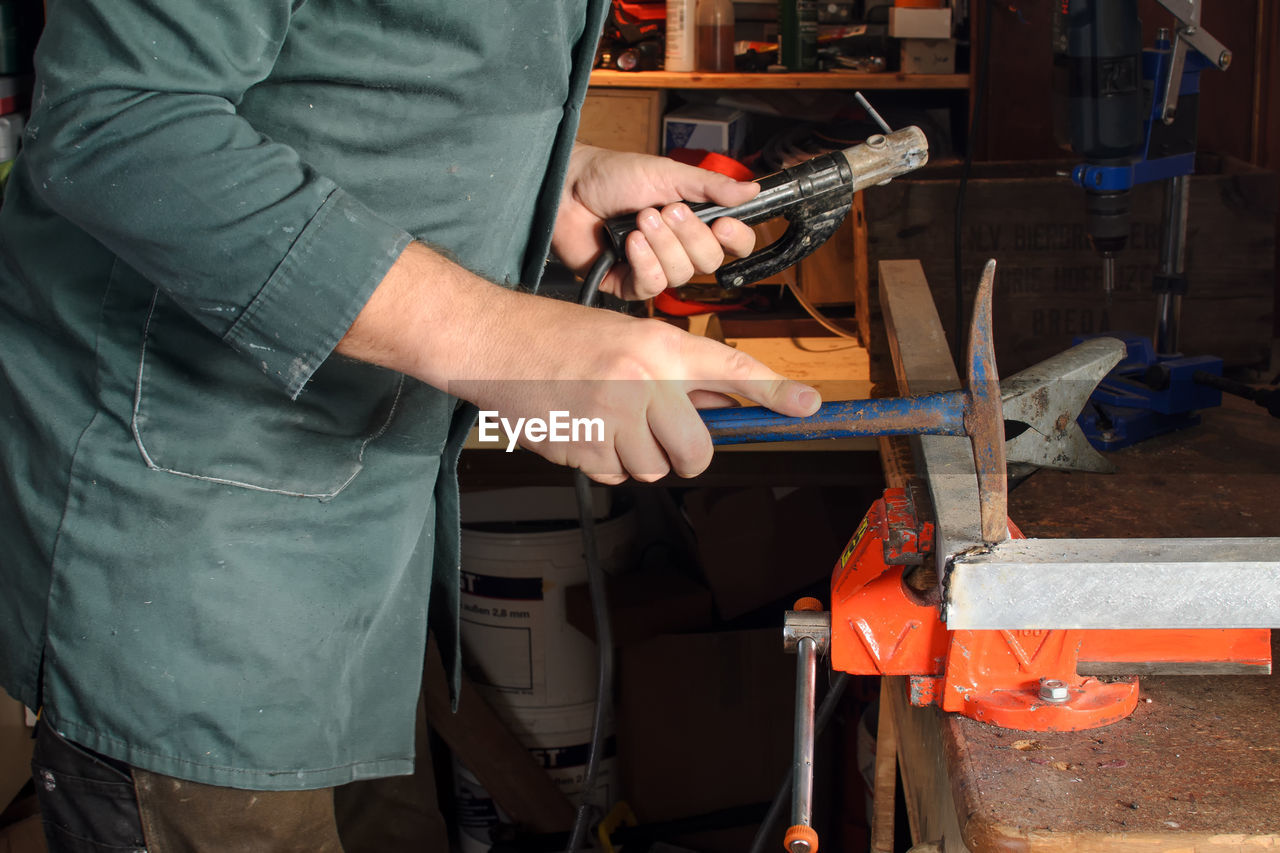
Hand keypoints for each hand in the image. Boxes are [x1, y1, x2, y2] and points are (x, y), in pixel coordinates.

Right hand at [452, 294, 820, 482]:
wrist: (494, 342)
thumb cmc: (559, 337)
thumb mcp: (627, 338)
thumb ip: (675, 371)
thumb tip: (720, 402)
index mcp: (657, 344)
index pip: (729, 369)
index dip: (773, 392)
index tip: (808, 407)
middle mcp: (640, 380)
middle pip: (694, 450)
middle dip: (684, 452)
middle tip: (663, 435)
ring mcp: (610, 417)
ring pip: (652, 467)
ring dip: (637, 455)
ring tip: (607, 419)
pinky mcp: (581, 447)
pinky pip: (614, 474)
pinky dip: (604, 461)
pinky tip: (583, 428)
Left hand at [552, 144, 759, 300]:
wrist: (569, 188)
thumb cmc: (614, 177)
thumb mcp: (667, 174)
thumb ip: (710, 186)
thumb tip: (752, 189)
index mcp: (694, 222)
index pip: (733, 245)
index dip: (736, 239)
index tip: (724, 223)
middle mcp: (678, 248)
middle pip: (710, 263)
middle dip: (690, 236)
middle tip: (667, 210)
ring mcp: (654, 267)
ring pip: (681, 275)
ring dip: (662, 245)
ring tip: (640, 219)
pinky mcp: (628, 283)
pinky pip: (651, 287)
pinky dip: (644, 263)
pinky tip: (630, 243)